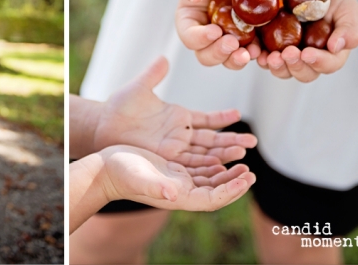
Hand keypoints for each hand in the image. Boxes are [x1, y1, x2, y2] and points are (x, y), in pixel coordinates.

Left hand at [93, 57, 257, 165]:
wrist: (103, 127)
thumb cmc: (119, 106)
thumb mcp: (139, 88)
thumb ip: (153, 74)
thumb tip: (164, 58)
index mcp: (178, 116)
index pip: (206, 118)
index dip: (221, 117)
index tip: (238, 114)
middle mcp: (179, 134)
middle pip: (211, 138)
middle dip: (232, 140)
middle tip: (253, 141)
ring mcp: (174, 148)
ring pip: (204, 153)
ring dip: (222, 154)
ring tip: (244, 154)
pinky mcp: (166, 158)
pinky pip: (189, 164)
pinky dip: (205, 165)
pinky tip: (221, 168)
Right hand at [99, 145, 255, 210]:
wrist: (106, 168)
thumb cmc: (120, 174)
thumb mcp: (138, 177)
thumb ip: (156, 187)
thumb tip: (174, 194)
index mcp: (177, 196)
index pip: (212, 199)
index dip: (231, 191)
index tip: (246, 179)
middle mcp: (180, 190)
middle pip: (215, 191)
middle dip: (234, 183)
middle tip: (250, 171)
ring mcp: (176, 180)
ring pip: (209, 180)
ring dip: (226, 173)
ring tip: (242, 163)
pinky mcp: (172, 169)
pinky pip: (198, 169)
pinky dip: (212, 165)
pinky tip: (220, 158)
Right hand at [173, 0, 261, 69]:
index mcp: (190, 22)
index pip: (189, 37)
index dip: (200, 38)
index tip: (214, 30)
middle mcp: (207, 37)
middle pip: (207, 55)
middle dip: (219, 53)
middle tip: (233, 44)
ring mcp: (230, 40)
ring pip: (230, 59)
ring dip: (239, 59)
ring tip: (251, 51)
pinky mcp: (251, 39)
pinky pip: (254, 53)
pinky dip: (260, 55)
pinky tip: (267, 50)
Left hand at [257, 0, 357, 81]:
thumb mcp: (348, 9)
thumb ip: (349, 29)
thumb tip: (337, 47)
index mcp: (330, 54)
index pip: (327, 65)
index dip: (318, 62)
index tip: (307, 53)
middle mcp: (308, 59)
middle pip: (302, 73)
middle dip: (294, 66)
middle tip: (287, 54)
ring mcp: (286, 52)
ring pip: (280, 69)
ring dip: (275, 66)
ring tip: (269, 57)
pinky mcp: (268, 42)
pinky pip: (261, 53)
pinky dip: (257, 53)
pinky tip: (254, 49)